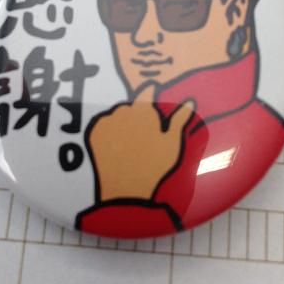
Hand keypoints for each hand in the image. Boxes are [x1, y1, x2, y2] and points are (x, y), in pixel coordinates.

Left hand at [88, 84, 194, 200]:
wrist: (126, 191)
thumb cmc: (155, 166)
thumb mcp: (172, 144)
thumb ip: (179, 120)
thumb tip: (190, 102)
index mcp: (144, 111)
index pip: (147, 92)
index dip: (150, 93)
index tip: (151, 94)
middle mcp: (123, 111)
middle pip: (131, 108)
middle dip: (136, 117)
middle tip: (142, 138)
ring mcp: (107, 121)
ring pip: (116, 116)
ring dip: (121, 124)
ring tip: (128, 145)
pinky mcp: (93, 133)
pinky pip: (102, 126)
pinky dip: (107, 133)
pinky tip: (114, 148)